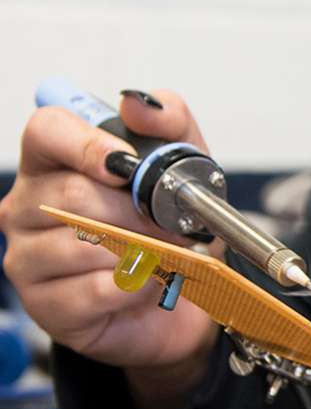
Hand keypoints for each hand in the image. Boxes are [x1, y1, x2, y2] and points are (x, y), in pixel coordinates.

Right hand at [0, 91, 218, 383]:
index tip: (125, 162)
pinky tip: (150, 280)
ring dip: (140, 248)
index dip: (85, 143)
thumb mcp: (184, 161)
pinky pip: (94, 290)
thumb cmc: (169, 221)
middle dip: (135, 210)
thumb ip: (168, 121)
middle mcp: (29, 207)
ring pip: (81, 245)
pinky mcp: (47, 305)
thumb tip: (137, 103)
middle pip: (71, 195)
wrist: (185, 290)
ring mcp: (29, 258)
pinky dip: (136, 284)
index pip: (46, 132)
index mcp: (54, 162)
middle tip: (171, 221)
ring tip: (166, 251)